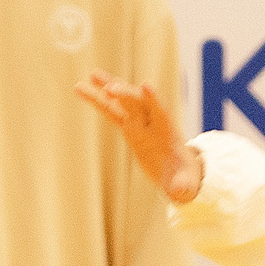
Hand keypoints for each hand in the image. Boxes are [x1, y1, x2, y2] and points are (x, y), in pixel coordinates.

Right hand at [74, 72, 201, 203]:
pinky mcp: (128, 127)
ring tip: (92, 74)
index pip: (162, 114)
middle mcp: (153, 123)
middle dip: (127, 95)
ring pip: (123, 101)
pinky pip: (110, 111)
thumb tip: (180, 191)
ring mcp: (140, 122)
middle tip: (111, 89)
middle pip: (139, 104)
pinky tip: (80, 88)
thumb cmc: (184, 180)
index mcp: (168, 134)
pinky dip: (97, 100)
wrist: (180, 173)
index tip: (146, 86)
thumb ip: (182, 187)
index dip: (154, 100)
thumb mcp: (184, 187)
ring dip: (109, 87)